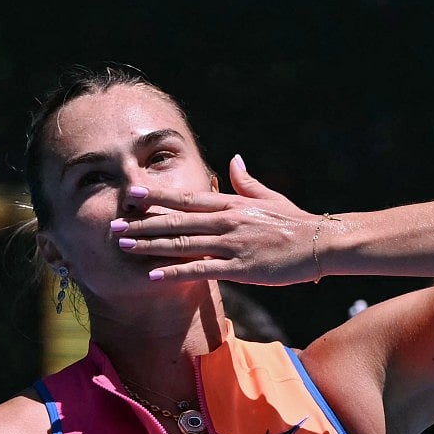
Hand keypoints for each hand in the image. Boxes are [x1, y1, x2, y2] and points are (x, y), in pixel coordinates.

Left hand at [113, 156, 324, 284]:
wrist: (321, 242)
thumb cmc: (297, 222)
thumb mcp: (270, 196)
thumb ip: (245, 181)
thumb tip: (233, 159)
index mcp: (231, 203)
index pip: (186, 198)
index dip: (156, 197)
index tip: (132, 194)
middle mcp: (226, 220)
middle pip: (175, 221)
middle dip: (142, 223)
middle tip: (113, 225)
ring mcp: (231, 243)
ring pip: (182, 243)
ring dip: (150, 245)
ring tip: (124, 246)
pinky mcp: (239, 267)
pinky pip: (200, 269)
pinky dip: (175, 271)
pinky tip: (154, 275)